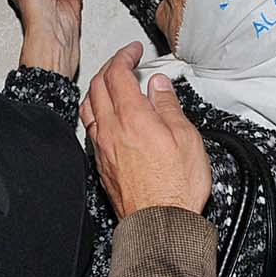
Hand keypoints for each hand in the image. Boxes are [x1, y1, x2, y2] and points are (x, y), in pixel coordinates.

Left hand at [83, 42, 211, 217]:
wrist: (160, 224)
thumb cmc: (176, 188)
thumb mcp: (186, 138)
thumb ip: (168, 106)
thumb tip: (159, 85)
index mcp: (132, 118)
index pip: (117, 73)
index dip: (124, 56)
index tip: (133, 51)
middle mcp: (111, 130)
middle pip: (98, 85)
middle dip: (110, 66)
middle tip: (125, 62)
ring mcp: (102, 147)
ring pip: (89, 105)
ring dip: (98, 87)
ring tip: (112, 84)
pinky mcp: (101, 163)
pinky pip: (90, 127)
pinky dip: (96, 111)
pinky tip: (107, 116)